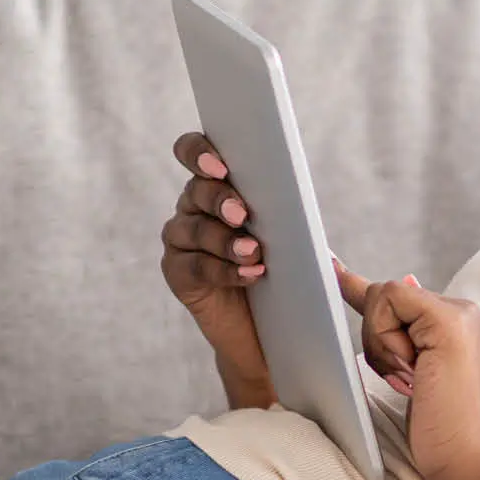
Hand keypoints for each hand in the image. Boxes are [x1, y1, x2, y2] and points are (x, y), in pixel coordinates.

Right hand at [162, 132, 272, 404]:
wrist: (269, 328)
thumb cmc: (283, 272)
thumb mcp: (292, 237)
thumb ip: (289, 216)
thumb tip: (302, 211)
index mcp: (217, 185)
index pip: (195, 152)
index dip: (200, 152)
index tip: (220, 165)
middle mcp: (193, 207)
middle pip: (196, 190)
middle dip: (219, 199)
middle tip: (242, 214)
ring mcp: (181, 241)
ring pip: (193, 228)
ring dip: (224, 240)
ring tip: (254, 253)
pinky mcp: (178, 275)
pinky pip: (194, 267)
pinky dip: (223, 270)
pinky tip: (250, 275)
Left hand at [335, 261, 479, 479]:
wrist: (468, 459)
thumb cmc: (440, 431)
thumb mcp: (411, 376)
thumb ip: (398, 338)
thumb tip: (373, 294)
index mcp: (453, 323)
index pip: (396, 298)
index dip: (358, 288)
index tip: (332, 268)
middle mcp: (461, 311)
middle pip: (385, 296)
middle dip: (375, 338)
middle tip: (404, 379)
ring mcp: (458, 313)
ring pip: (384, 296)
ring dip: (381, 344)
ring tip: (412, 381)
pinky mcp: (448, 321)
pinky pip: (391, 300)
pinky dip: (386, 337)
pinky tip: (411, 369)